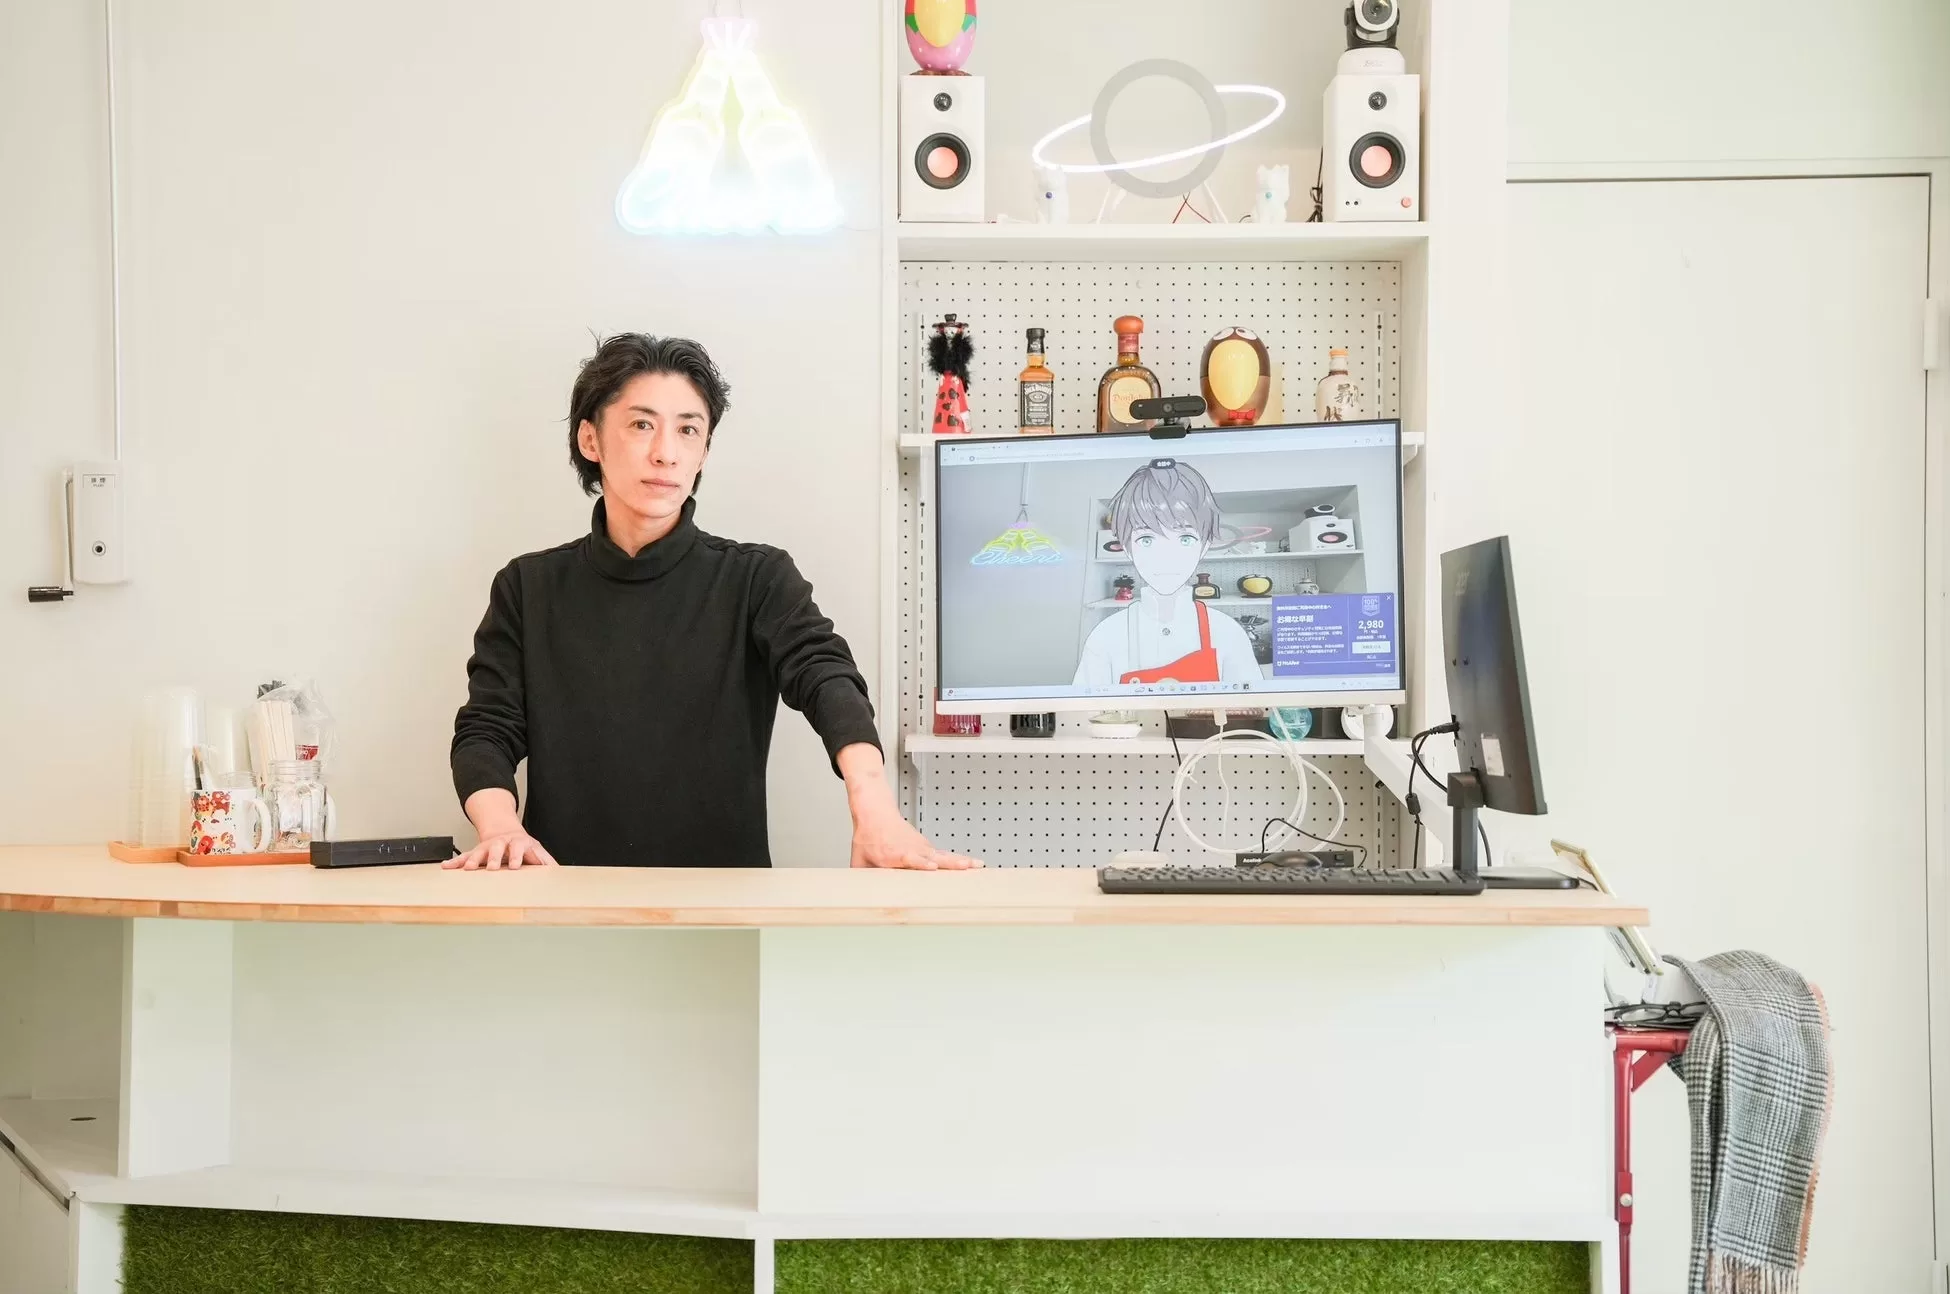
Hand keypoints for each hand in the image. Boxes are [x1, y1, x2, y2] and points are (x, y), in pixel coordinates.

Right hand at [448, 788, 556, 869]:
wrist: (506, 832)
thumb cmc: (524, 847)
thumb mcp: (537, 852)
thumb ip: (546, 862)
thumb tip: (558, 873)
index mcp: (518, 843)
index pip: (518, 847)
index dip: (516, 856)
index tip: (514, 866)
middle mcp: (501, 843)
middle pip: (497, 848)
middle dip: (493, 858)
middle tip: (491, 868)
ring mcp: (488, 846)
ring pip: (479, 852)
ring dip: (473, 860)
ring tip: (467, 869)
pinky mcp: (477, 852)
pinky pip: (464, 856)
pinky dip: (455, 862)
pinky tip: (447, 866)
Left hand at [837, 741, 979, 870]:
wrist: (875, 812)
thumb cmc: (868, 837)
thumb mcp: (858, 859)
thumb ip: (860, 878)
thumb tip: (855, 898)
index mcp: (892, 853)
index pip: (910, 858)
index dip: (921, 862)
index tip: (932, 866)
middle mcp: (910, 849)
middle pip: (933, 856)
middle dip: (950, 863)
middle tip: (966, 867)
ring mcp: (921, 847)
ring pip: (943, 855)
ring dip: (961, 861)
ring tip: (978, 866)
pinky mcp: (926, 847)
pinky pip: (944, 855)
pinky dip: (959, 859)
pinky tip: (973, 865)